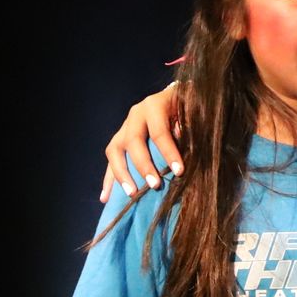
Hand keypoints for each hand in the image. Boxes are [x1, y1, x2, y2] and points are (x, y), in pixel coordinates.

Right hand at [101, 84, 183, 201]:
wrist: (175, 98)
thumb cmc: (187, 109)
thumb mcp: (191, 113)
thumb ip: (188, 128)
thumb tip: (185, 148)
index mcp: (154, 106)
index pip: (159, 132)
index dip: (169, 152)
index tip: (179, 172)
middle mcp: (135, 115)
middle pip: (133, 141)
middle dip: (143, 166)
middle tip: (154, 185)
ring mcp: (124, 128)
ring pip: (115, 151)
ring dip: (121, 174)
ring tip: (131, 194)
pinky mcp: (119, 140)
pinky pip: (111, 161)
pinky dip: (109, 180)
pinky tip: (105, 198)